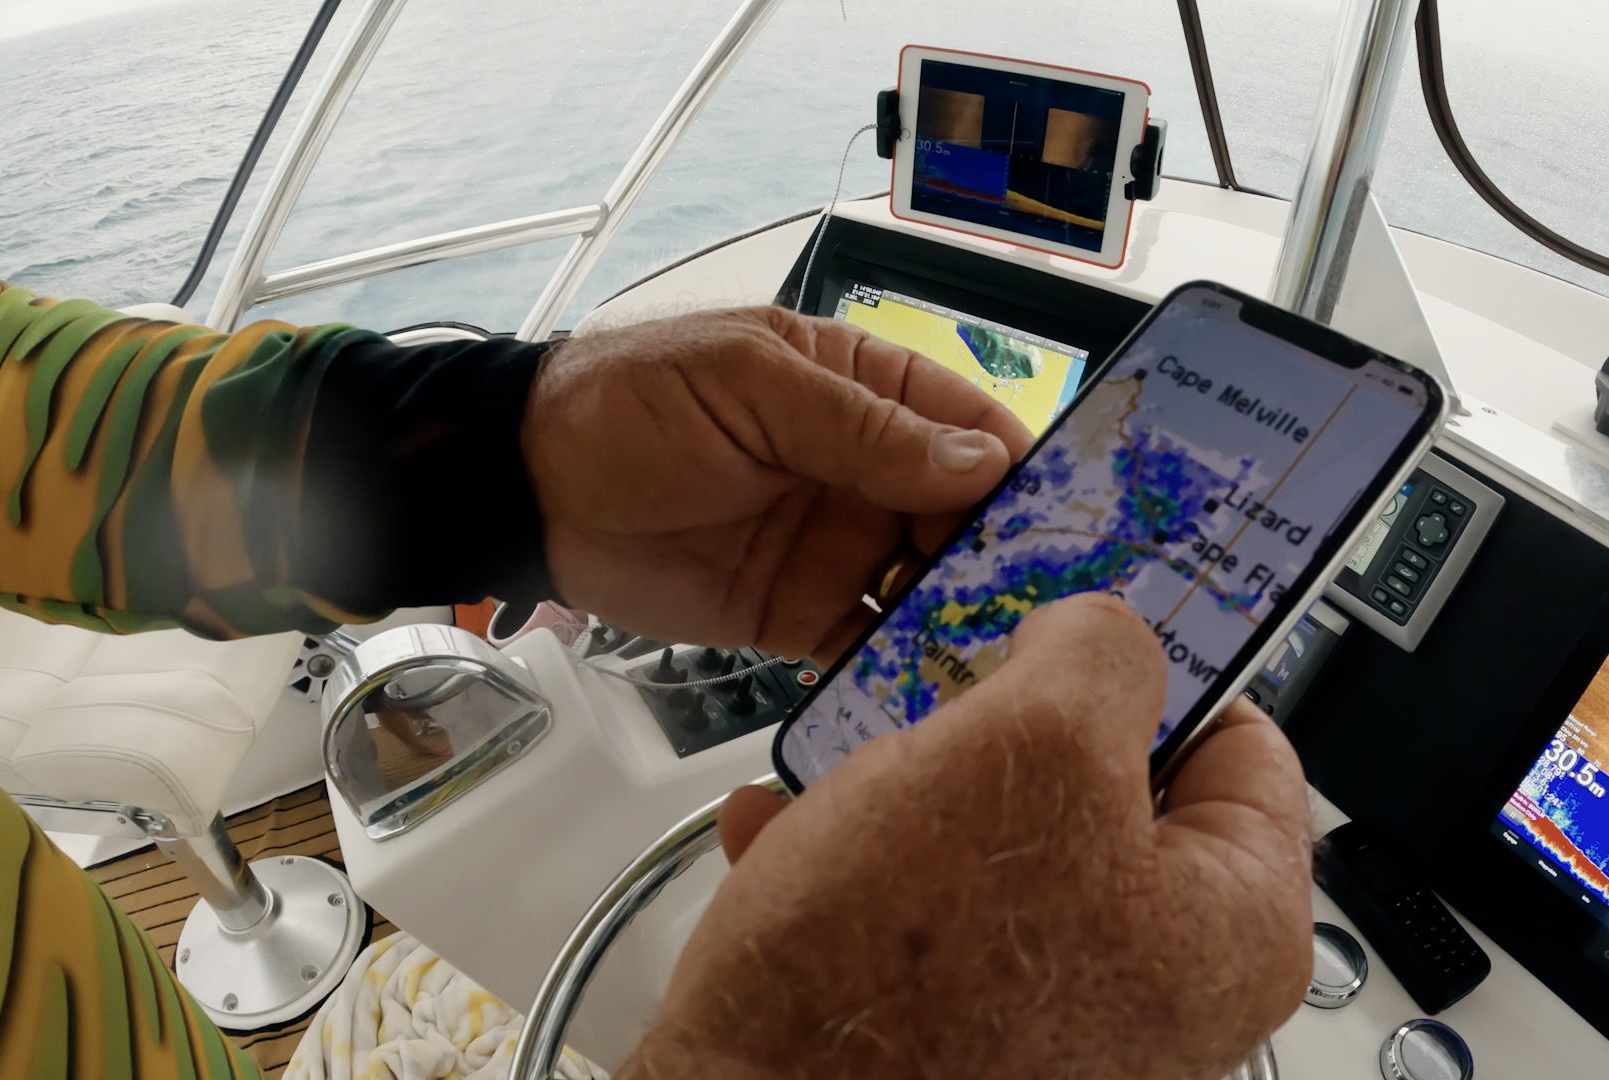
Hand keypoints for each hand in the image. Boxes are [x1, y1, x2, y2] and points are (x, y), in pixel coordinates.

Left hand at [523, 307, 1033, 659]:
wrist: (531, 489)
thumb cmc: (631, 404)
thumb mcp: (750, 388)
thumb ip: (861, 429)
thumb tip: (981, 463)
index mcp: (866, 393)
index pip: (972, 428)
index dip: (1026, 472)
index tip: (1078, 523)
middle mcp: (869, 474)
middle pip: (968, 520)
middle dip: (1012, 562)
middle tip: (1054, 615)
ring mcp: (839, 549)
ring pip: (931, 591)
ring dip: (968, 623)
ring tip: (1009, 665)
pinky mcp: (801, 615)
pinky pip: (868, 648)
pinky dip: (901, 670)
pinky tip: (935, 698)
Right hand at [627, 594, 1314, 1079]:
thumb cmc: (901, 978)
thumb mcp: (1031, 747)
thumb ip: (1100, 655)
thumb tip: (1107, 631)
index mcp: (1234, 926)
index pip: (1246, 740)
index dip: (1162, 659)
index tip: (1087, 610)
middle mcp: (1163, 986)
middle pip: (1113, 789)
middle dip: (1013, 724)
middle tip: (954, 680)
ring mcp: (1060, 1015)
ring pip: (1004, 838)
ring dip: (916, 781)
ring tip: (853, 758)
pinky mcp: (961, 1032)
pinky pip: (927, 909)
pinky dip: (862, 857)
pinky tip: (796, 832)